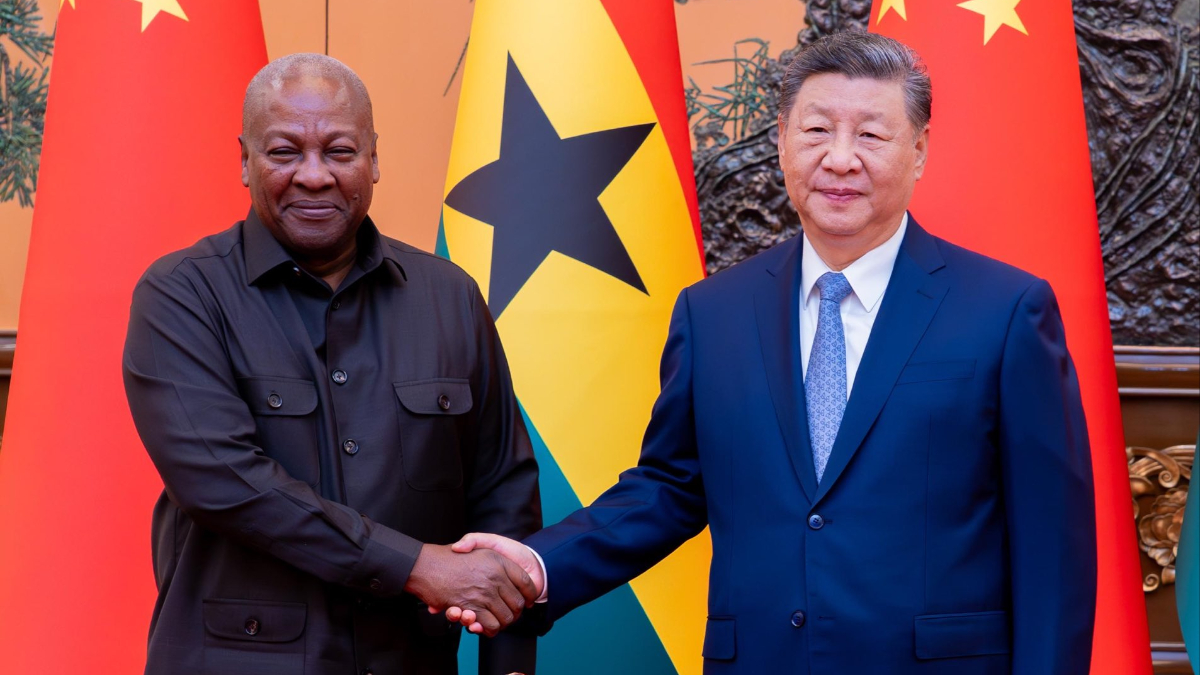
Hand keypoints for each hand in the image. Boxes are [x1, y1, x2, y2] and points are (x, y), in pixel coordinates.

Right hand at [404, 543, 537, 636]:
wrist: (424, 565)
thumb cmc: (449, 555)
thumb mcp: (475, 542)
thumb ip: (490, 546)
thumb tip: (507, 567)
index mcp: (498, 561)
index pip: (525, 581)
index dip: (530, 592)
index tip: (529, 599)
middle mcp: (494, 576)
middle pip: (518, 602)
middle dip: (516, 611)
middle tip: (511, 613)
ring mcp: (484, 593)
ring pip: (506, 616)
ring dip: (504, 622)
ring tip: (499, 621)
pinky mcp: (472, 608)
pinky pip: (491, 624)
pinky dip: (490, 628)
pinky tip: (486, 625)